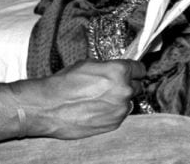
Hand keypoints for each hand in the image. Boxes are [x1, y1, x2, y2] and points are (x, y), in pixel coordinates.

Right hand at [13, 59, 145, 139]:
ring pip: (128, 102)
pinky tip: (96, 109)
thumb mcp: (89, 64)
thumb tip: (116, 69)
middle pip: (136, 86)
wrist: (49, 107)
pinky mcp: (114, 124)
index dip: (134, 70)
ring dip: (119, 100)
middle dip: (126, 85)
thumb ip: (109, 67)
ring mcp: (120, 109)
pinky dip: (112, 112)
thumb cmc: (65, 84)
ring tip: (100, 99)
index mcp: (120, 71)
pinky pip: (119, 115)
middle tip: (111, 86)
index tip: (132, 72)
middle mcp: (124, 90)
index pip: (140, 69)